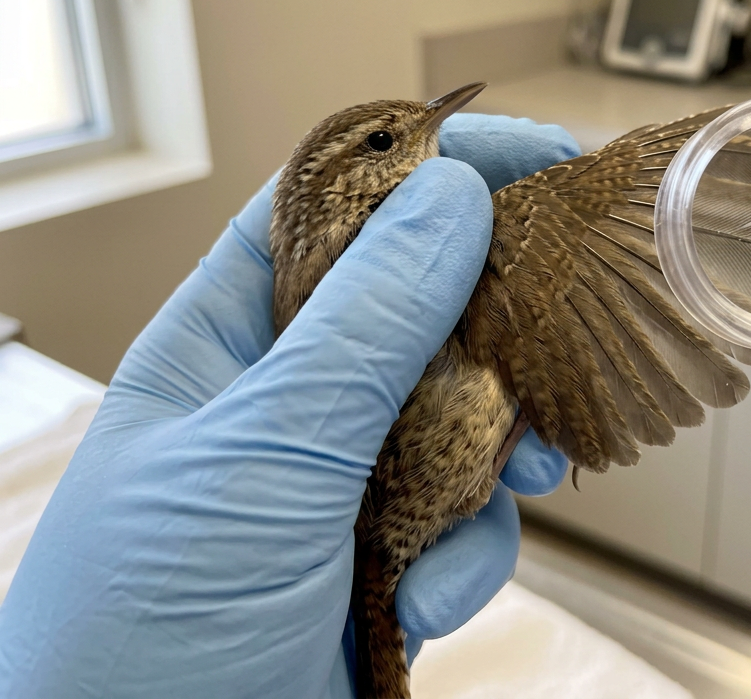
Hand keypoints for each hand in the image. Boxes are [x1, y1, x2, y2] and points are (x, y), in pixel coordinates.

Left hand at [0, 114, 575, 698]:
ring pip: (464, 412)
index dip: (428, 164)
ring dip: (499, 448)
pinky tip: (428, 595)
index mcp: (225, 338)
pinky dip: (469, 551)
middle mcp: (288, 395)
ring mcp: (340, 476)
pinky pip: (466, 515)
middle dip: (496, 316)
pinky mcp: (384, 554)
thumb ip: (365, 327)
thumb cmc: (141, 631)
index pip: (332, 206)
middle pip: (420, 304)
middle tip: (572, 313)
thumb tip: (450, 196)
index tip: (534, 155)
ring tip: (521, 474)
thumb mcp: (264, 456)